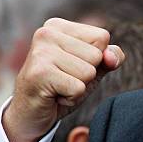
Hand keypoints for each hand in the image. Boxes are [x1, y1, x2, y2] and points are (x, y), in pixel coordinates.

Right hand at [3, 18, 124, 141]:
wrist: (31, 115)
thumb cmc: (63, 87)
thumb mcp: (92, 68)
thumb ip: (110, 57)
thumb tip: (111, 57)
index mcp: (58, 26)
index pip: (102, 37)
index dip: (96, 59)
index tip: (72, 67)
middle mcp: (46, 33)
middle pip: (96, 55)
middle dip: (87, 75)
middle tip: (63, 80)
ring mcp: (41, 52)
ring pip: (89, 72)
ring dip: (79, 87)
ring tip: (58, 87)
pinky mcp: (40, 73)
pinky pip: (79, 88)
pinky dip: (71, 98)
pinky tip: (54, 95)